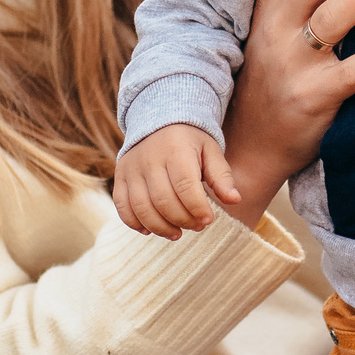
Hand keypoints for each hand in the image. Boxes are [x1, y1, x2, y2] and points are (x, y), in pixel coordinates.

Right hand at [114, 123, 240, 240]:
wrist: (159, 121)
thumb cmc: (190, 141)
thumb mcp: (211, 151)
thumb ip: (222, 176)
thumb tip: (235, 199)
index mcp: (176, 150)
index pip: (185, 187)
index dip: (198, 209)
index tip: (209, 220)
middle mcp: (149, 159)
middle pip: (164, 201)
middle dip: (183, 220)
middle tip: (196, 226)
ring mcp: (131, 168)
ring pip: (142, 208)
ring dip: (161, 228)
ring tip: (177, 233)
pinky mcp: (119, 176)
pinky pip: (122, 206)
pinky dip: (135, 223)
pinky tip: (151, 230)